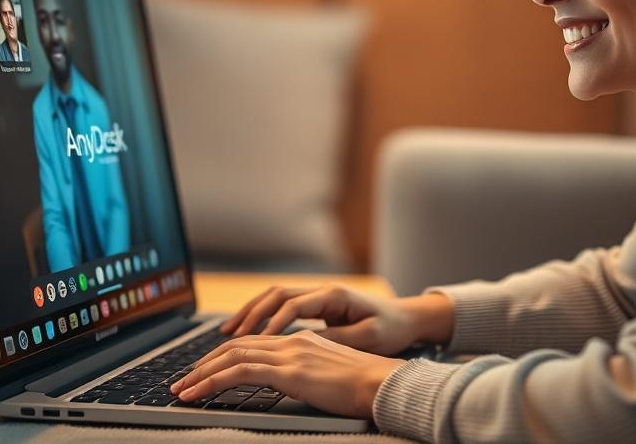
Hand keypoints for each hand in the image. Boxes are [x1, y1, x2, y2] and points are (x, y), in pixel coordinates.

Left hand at [169, 330, 403, 418]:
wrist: (384, 383)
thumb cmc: (365, 385)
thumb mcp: (330, 375)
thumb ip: (308, 373)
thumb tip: (292, 383)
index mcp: (302, 340)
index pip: (254, 343)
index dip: (225, 355)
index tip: (205, 371)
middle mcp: (292, 342)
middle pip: (237, 346)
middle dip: (205, 363)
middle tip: (183, 381)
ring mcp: (289, 354)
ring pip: (232, 357)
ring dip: (201, 374)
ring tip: (182, 390)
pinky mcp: (288, 372)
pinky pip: (239, 374)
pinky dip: (212, 382)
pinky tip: (197, 393)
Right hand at [219, 284, 452, 356]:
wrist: (407, 318)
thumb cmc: (391, 329)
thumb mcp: (367, 338)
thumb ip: (336, 340)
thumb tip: (304, 346)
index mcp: (334, 296)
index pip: (293, 306)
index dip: (273, 324)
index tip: (258, 343)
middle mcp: (322, 291)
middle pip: (276, 295)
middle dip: (251, 314)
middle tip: (228, 336)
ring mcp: (319, 296)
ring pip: (275, 298)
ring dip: (251, 312)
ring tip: (228, 332)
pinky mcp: (317, 306)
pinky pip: (282, 306)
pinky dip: (262, 316)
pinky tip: (248, 332)